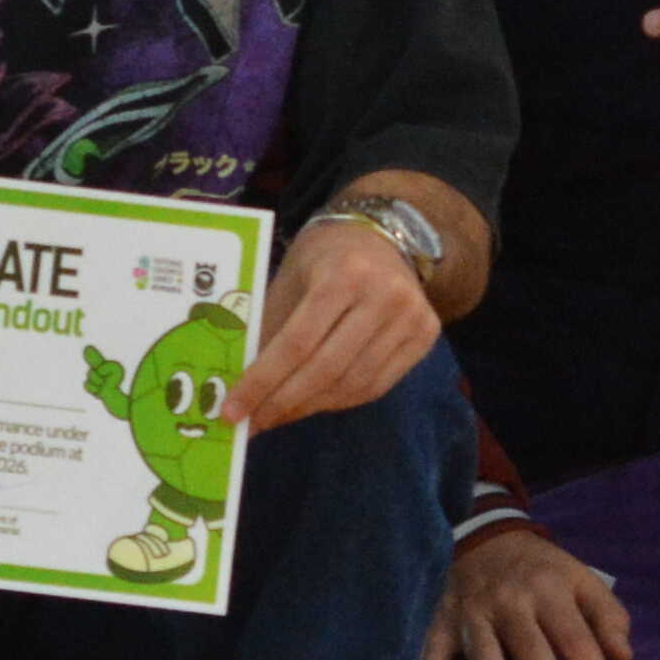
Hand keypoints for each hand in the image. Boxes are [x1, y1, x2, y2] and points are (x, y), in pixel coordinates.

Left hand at [233, 210, 443, 431]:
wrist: (382, 236)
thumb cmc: (324, 259)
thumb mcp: (290, 281)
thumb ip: (270, 329)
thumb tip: (239, 387)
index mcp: (343, 274)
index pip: (297, 342)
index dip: (262, 382)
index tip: (233, 411)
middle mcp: (384, 296)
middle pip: (326, 368)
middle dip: (283, 402)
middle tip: (253, 423)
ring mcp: (412, 317)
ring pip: (354, 383)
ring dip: (310, 406)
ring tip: (279, 415)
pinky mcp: (426, 335)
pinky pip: (377, 385)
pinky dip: (340, 401)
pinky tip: (313, 403)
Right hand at [423, 518, 635, 659]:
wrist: (485, 537)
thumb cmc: (542, 571)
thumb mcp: (581, 579)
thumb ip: (608, 615)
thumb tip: (623, 657)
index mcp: (550, 589)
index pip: (577, 640)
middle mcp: (510, 601)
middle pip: (533, 651)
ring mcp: (472, 612)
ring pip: (485, 657)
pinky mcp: (441, 623)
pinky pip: (432, 655)